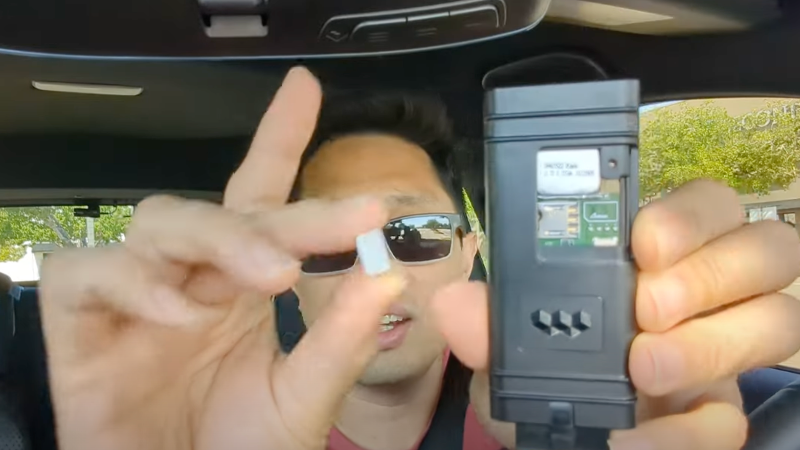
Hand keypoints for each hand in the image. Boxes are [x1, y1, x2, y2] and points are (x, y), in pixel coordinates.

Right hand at [39, 67, 404, 449]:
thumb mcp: (301, 400)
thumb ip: (340, 341)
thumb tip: (387, 272)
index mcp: (240, 289)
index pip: (259, 201)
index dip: (278, 141)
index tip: (306, 90)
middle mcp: (189, 281)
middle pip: (220, 209)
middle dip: (281, 212)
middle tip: (348, 221)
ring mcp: (133, 300)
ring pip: (157, 222)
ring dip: (217, 239)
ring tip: (269, 276)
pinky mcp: (78, 326)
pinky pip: (86, 275)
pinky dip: (135, 284)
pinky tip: (181, 315)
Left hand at [433, 179, 799, 449]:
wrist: (561, 435)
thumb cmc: (543, 371)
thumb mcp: (509, 346)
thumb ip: (488, 321)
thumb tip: (456, 305)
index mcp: (655, 256)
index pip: (708, 205)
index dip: (689, 215)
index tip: (642, 243)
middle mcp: (704, 295)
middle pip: (768, 249)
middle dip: (710, 273)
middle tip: (647, 307)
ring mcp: (722, 351)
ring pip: (780, 319)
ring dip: (716, 341)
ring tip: (646, 366)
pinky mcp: (719, 415)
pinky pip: (736, 416)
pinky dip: (692, 429)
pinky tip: (639, 435)